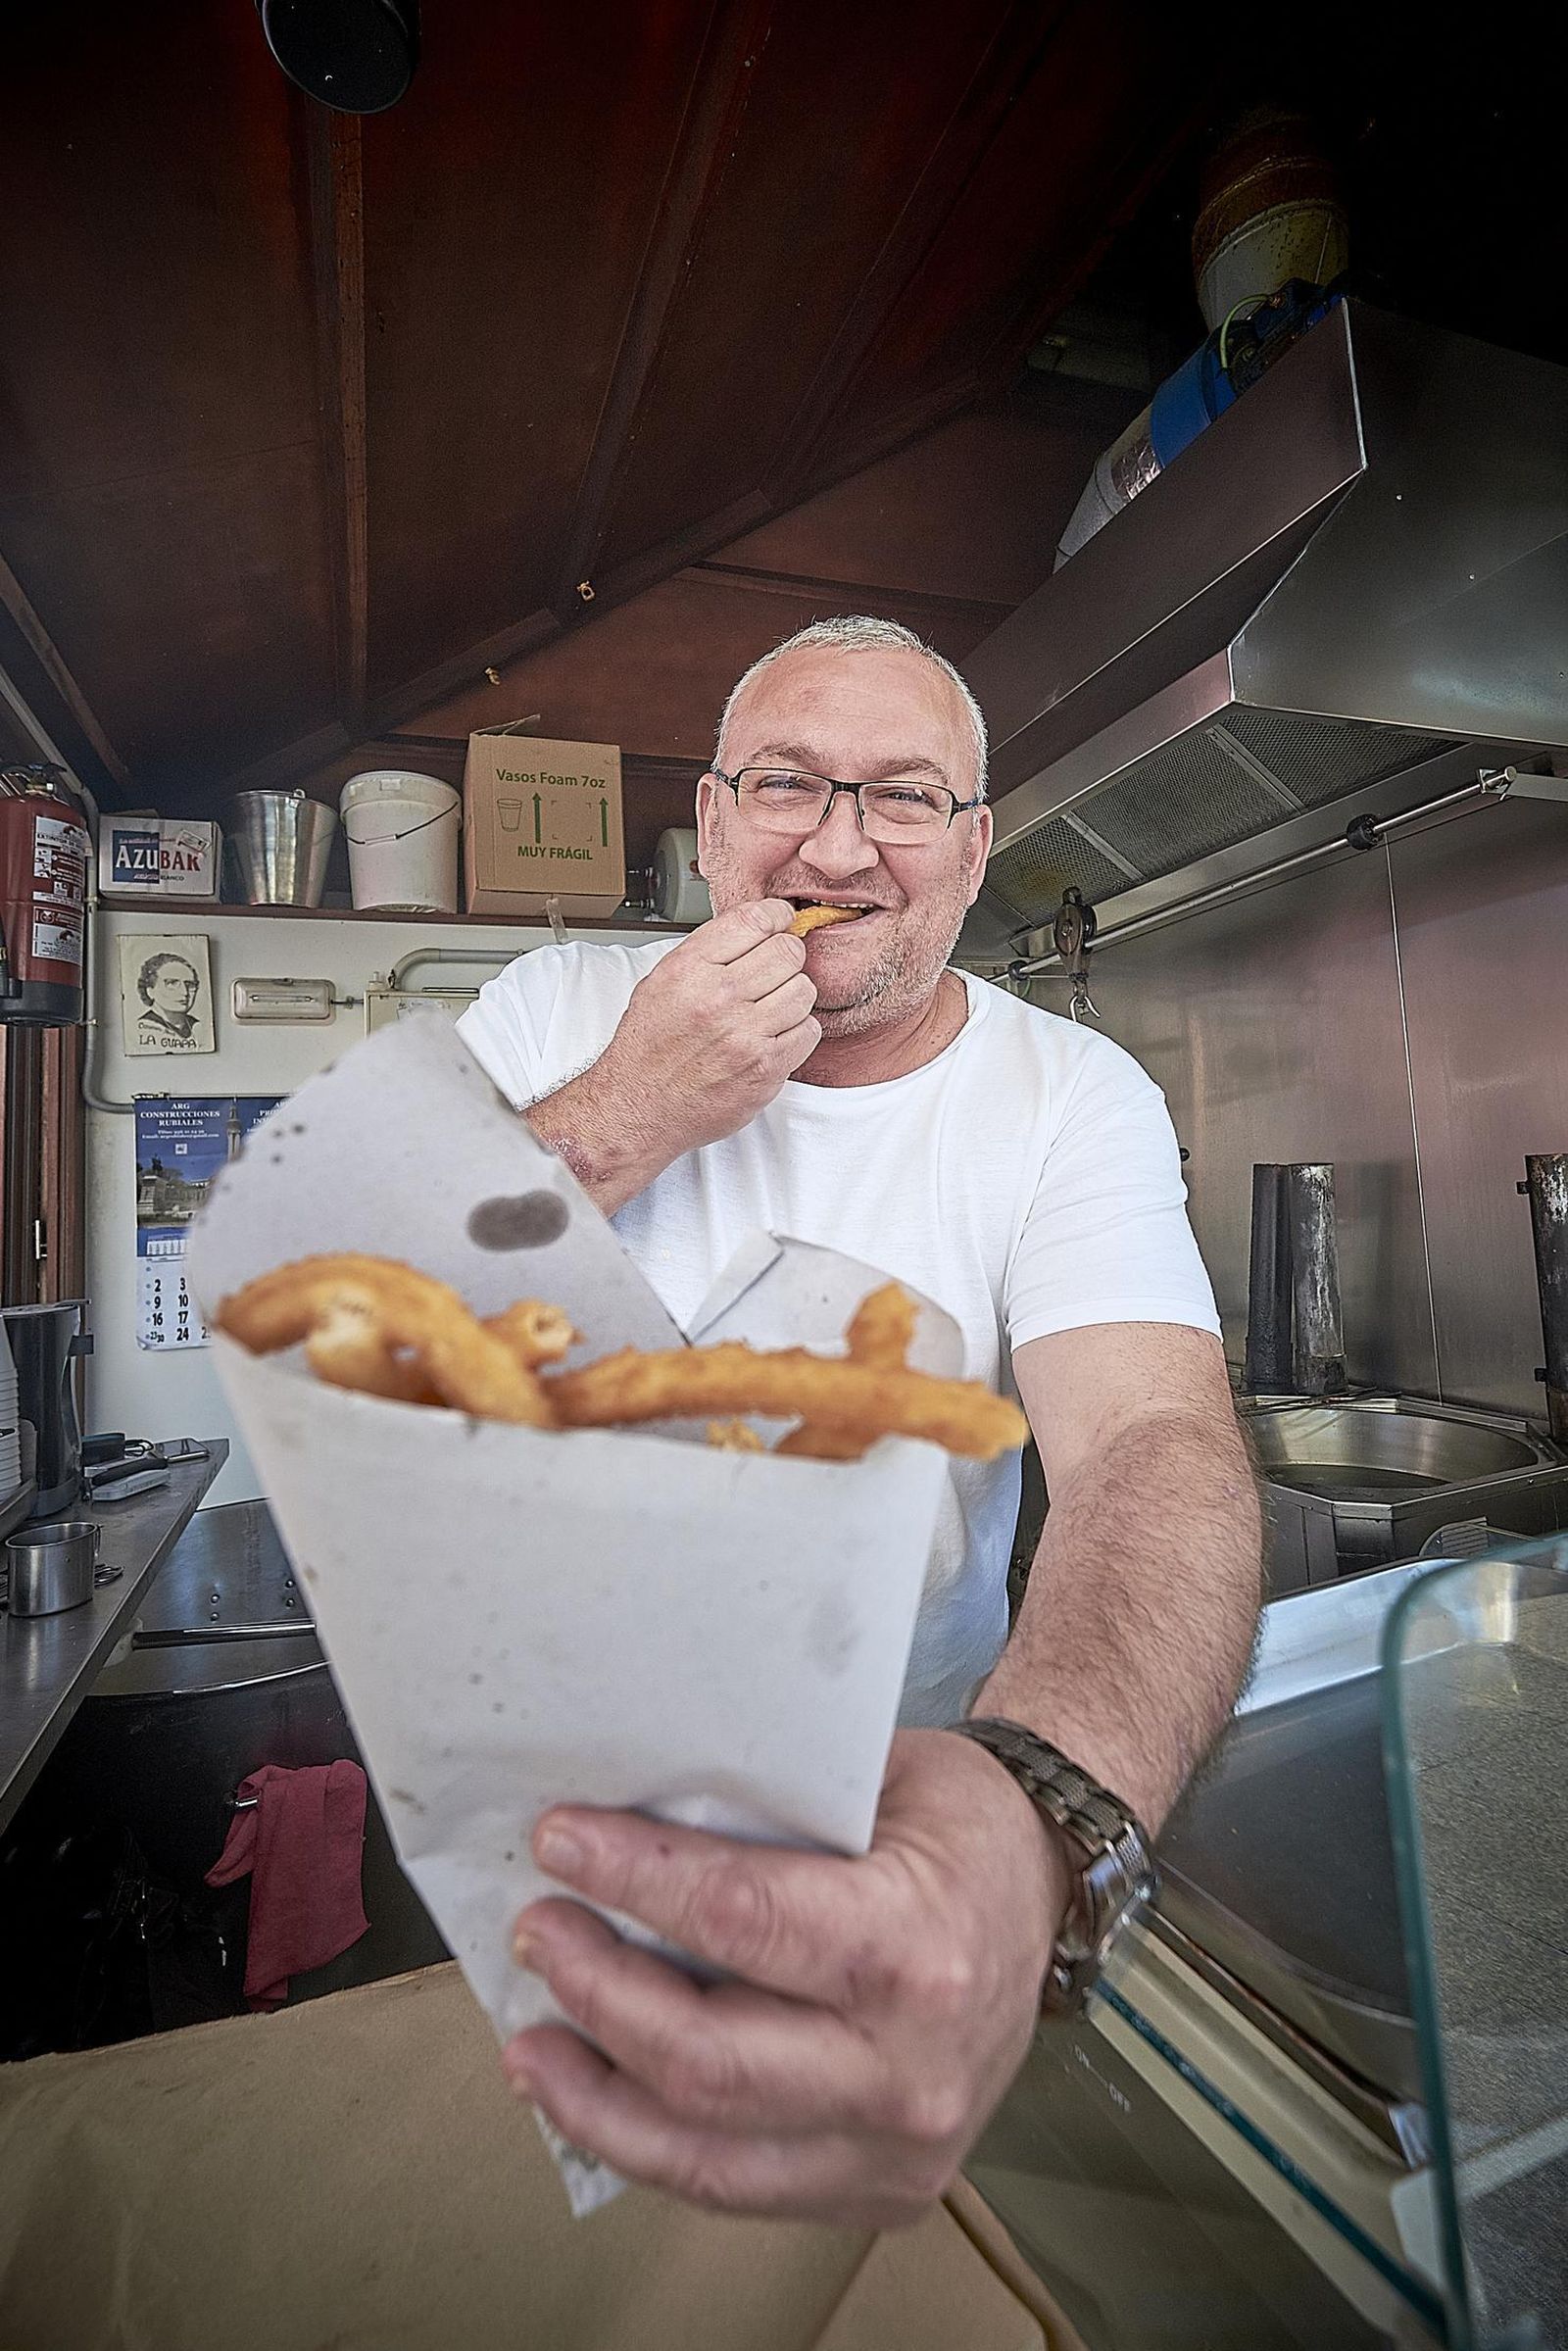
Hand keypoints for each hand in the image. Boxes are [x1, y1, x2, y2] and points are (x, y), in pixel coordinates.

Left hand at [502, 1729, 1065, 2224]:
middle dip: (598, 1992)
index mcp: (916, 1946)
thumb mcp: (876, 1774)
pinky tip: (596, 2097)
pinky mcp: (880, 2192)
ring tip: (530, 2045)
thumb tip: (622, 1809)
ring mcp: (897, 2149)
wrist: (1045, 1894)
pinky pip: (737, 2186)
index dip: (634, 1879)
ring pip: (705, 2152)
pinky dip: (651, 2146)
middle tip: (538, 1931)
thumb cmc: (955, 1824)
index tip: (560, 1841)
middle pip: (706, 2058)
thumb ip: (762, 1801)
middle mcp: (909, 2067)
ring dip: (596, 2097)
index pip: (741, 1920)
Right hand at [527, 900, 817, 1212]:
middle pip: (787, 952)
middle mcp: (717, 998)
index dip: (776, 916)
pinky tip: (775, 1035)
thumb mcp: (661, 981)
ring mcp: (744, 1035)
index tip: (781, 921)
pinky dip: (798, 1031)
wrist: (637, 1107)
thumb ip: (708, 952)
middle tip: (777, 969)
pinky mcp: (765, 1068)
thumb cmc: (648, 1048)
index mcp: (689, 969)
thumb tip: (757, 927)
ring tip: (772, 1007)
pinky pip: (808, 1031)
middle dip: (787, 956)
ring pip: (804, 990)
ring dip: (793, 996)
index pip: (754, 919)